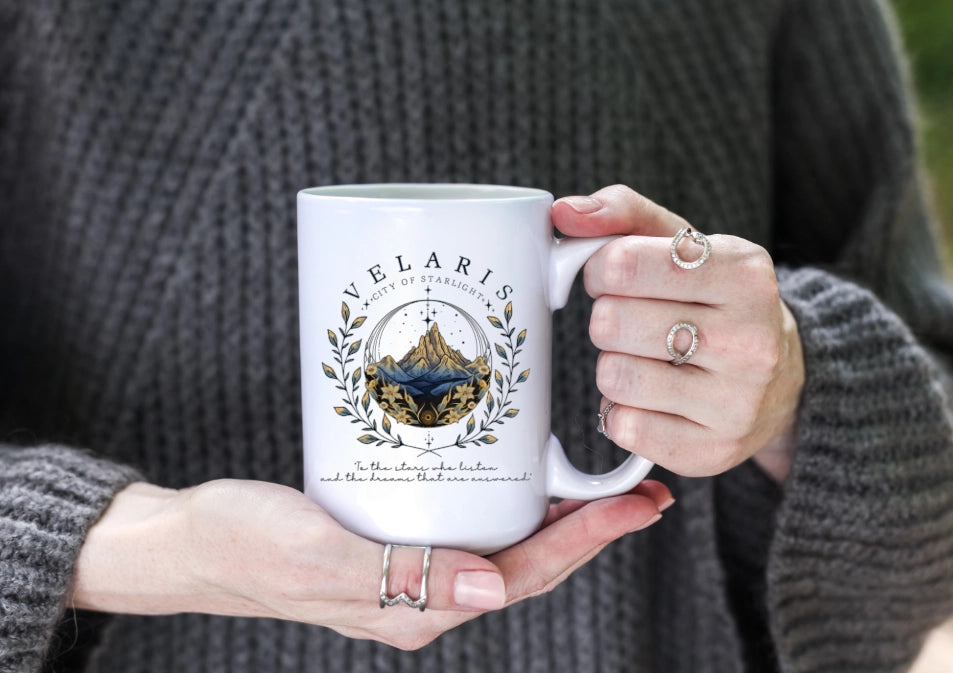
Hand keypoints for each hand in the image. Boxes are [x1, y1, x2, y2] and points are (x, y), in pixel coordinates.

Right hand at [70, 477, 671, 649]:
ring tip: (597, 474)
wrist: (197, 539)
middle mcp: (425, 594)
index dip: (585, 543)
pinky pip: (466, 520)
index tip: (636, 507)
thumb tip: (494, 590)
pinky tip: (516, 462)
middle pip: (527, 561)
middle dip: (589, 527)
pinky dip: (504, 495)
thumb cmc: (246, 545)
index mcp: (415, 610)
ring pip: (503, 540)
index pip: (522, 577)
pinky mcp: (396, 537)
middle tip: (639, 488)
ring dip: (555, 511)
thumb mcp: (317, 556)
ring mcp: (412, 566)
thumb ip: (401, 575)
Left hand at [553, 185, 803, 482]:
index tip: (614, 278)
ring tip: (646, 361)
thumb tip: (564, 211)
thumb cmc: (714, 301)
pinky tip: (650, 400)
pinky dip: (619, 411)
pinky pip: (622, 426)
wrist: (781, 381)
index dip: (600, 270)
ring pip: (613, 376)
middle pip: (610, 322)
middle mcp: (751, 340)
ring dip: (613, 367)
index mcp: (744, 273)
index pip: (623, 264)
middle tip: (631, 323)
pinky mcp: (712, 451)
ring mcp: (736, 402)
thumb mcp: (684, 244)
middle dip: (606, 320)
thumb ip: (623, 214)